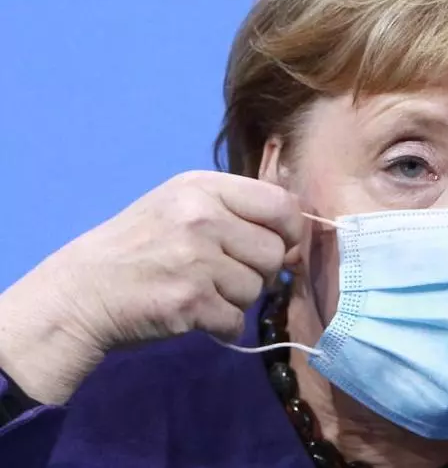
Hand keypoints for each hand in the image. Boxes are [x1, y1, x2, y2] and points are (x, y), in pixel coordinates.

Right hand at [0, 171, 303, 403]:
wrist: (83, 291)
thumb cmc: (140, 247)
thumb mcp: (183, 206)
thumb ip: (236, 211)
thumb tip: (297, 234)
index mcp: (203, 187)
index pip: (282, 205)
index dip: (291, 231)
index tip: (280, 245)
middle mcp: (201, 217)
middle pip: (274, 252)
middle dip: (259, 271)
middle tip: (226, 275)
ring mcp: (195, 259)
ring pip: (257, 289)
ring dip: (237, 299)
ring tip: (202, 291)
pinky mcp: (190, 301)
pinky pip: (236, 320)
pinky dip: (221, 325)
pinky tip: (195, 314)